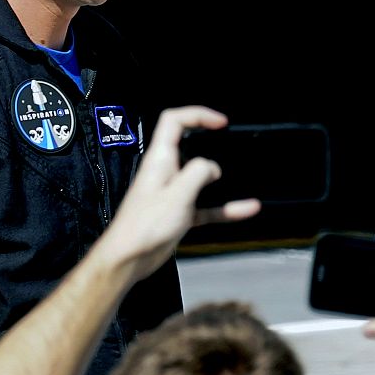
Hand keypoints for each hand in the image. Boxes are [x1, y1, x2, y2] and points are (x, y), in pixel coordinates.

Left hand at [93, 106, 260, 280]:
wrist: (129, 259)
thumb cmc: (145, 226)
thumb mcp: (178, 193)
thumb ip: (199, 173)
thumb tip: (213, 167)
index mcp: (160, 159)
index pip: (174, 121)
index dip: (198, 115)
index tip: (220, 122)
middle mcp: (165, 172)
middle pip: (188, 146)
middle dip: (209, 141)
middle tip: (229, 141)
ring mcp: (172, 193)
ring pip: (200, 178)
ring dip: (220, 178)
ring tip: (240, 175)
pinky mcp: (178, 214)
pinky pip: (206, 206)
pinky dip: (225, 208)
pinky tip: (246, 209)